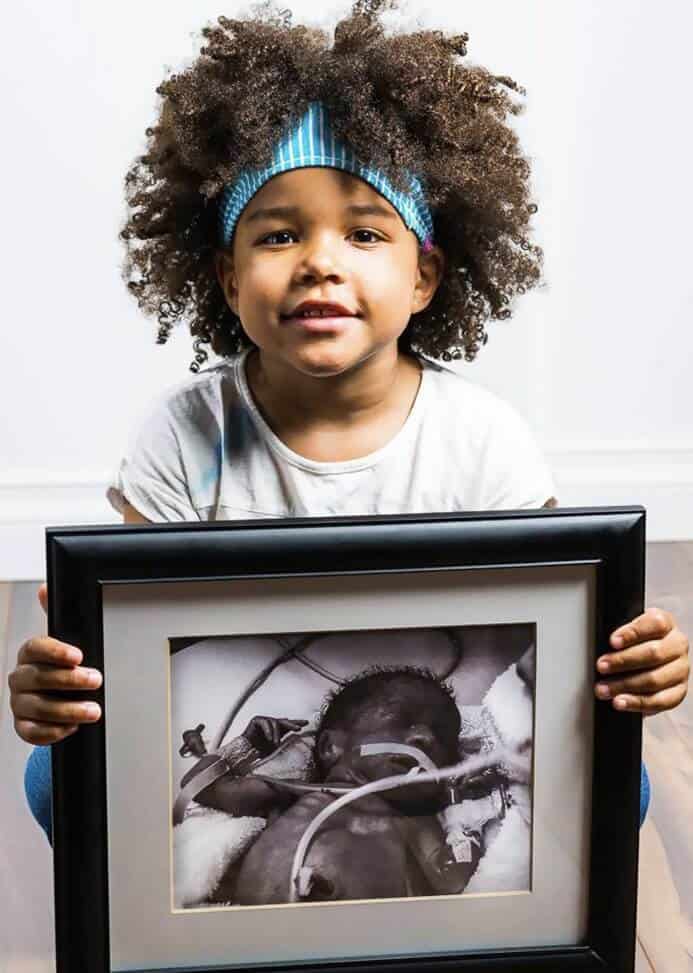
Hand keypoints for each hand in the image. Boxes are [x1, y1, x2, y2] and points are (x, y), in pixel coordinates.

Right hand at [8, 583, 102, 744]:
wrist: (54, 696)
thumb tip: (44, 589)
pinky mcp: (23, 725)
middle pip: (39, 678)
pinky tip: (73, 727)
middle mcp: (20, 677)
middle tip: (97, 680)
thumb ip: (56, 616)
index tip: (79, 655)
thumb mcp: (64, 640)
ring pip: (38, 707)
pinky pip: (32, 732)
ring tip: (94, 711)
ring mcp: (19, 703)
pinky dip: (53, 731)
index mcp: (29, 654)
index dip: (56, 651)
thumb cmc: (61, 665)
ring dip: (68, 710)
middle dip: (70, 681)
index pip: (35, 648)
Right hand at [242, 715, 308, 755]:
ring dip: (276, 733)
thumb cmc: (260, 752)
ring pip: (275, 722)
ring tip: (275, 743)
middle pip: (284, 721)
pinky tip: (269, 738)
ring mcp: (264, 721)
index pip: (288, 725)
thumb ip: (284, 745)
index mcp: (277, 730)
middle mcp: (271, 725)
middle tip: (299, 728)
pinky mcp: (256, 720)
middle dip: (292, 724)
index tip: (307, 723)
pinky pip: (265, 722)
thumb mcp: (276, 750)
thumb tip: (296, 747)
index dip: (297, 723)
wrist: (245, 753)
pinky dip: (268, 730)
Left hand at [595, 607, 689, 714]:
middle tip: (601, 666)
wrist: (651, 657)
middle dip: (623, 661)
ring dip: (625, 685)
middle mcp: (677, 645)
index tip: (612, 641)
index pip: (655, 624)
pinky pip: (660, 700)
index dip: (633, 633)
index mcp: (666, 624)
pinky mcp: (679, 691)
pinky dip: (637, 702)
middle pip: (653, 653)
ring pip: (654, 679)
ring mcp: (681, 669)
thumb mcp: (629, 630)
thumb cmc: (637, 642)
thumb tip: (602, 647)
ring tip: (604, 689)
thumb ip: (620, 635)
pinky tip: (620, 701)